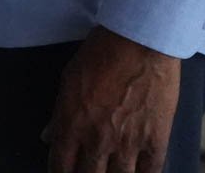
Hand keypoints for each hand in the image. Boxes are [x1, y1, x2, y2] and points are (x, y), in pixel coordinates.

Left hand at [44, 26, 181, 172]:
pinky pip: (150, 172)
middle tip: (88, 171)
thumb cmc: (98, 56)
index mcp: (71, 125)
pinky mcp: (156, 140)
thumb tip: (48, 137)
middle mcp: (97, 141)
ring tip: (110, 171)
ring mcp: (128, 144)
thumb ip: (58, 115)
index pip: (60, 166)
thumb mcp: (68, 82)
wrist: (138, 45)